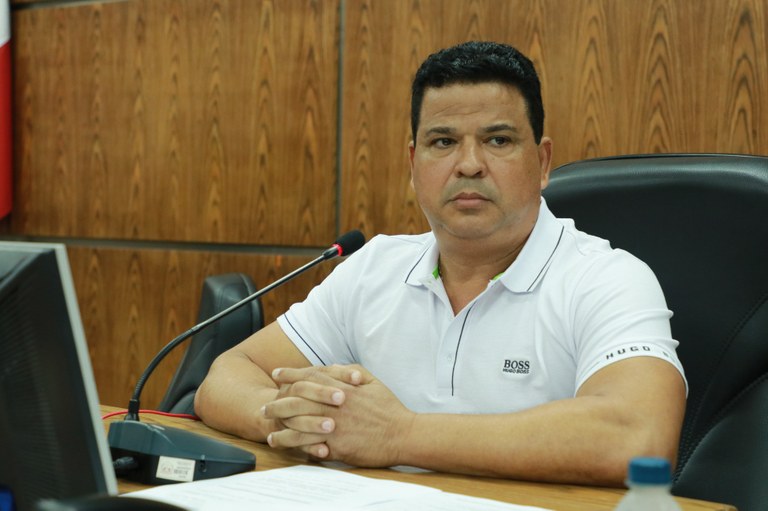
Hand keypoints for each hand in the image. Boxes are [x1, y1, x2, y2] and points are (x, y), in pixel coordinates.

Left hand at [268, 365, 415, 467]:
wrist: (402, 434)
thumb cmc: (388, 407)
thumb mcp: (372, 380)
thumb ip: (349, 371)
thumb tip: (331, 366)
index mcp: (343, 387)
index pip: (310, 376)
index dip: (291, 374)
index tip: (277, 374)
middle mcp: (336, 404)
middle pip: (299, 399)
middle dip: (279, 399)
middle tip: (266, 403)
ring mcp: (335, 425)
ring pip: (299, 422)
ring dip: (280, 423)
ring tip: (268, 424)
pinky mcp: (336, 444)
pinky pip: (308, 442)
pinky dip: (291, 442)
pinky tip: (280, 441)